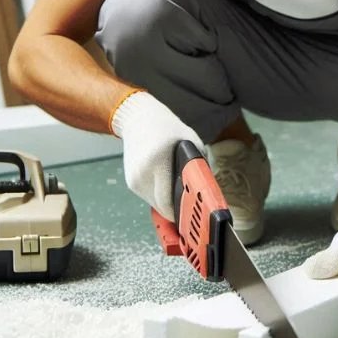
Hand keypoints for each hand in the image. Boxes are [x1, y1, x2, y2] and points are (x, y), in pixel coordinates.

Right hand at [110, 90, 203, 219]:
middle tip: (191, 210)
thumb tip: (207, 188)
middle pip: (161, 206)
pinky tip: (166, 182)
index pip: (167, 200)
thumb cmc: (167, 128)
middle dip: (176, 210)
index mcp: (157, 162)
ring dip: (167, 202)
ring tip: (179, 192)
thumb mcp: (190, 139)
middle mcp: (142, 173)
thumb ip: (198, 164)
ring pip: (154, 203)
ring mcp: (134, 179)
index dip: (180, 213)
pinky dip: (159, 194)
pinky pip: (149, 196)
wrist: (137, 119)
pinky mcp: (131, 182)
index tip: (193, 218)